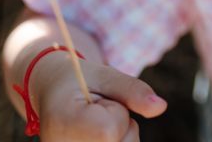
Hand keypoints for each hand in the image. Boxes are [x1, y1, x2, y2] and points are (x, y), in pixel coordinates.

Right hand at [35, 63, 166, 140]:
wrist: (52, 93)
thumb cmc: (79, 80)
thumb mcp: (105, 76)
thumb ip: (133, 90)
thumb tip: (160, 107)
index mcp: (62, 122)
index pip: (109, 131)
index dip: (116, 112)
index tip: (98, 100)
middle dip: (120, 127)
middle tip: (98, 111)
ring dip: (119, 137)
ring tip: (96, 123)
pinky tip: (98, 135)